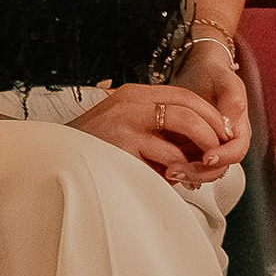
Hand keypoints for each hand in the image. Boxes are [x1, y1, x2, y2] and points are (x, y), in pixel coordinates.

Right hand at [71, 82, 233, 182]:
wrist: (52, 157)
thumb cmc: (95, 145)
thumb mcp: (125, 123)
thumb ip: (156, 125)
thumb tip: (202, 142)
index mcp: (135, 94)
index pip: (186, 97)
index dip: (211, 116)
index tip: (223, 135)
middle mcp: (131, 104)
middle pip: (190, 113)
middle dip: (212, 136)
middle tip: (217, 157)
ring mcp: (125, 126)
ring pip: (181, 137)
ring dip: (197, 158)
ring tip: (195, 174)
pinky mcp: (121, 151)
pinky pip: (163, 163)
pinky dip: (175, 174)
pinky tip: (171, 181)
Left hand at [174, 40, 250, 183]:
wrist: (199, 69)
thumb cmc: (214, 74)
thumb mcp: (226, 80)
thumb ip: (233, 99)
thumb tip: (229, 124)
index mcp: (238, 128)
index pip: (237, 151)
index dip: (224, 157)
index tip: (208, 157)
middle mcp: (225, 141)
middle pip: (219, 167)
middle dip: (200, 172)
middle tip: (178, 170)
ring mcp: (207, 145)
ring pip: (202, 170)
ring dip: (186, 173)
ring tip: (167, 170)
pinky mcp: (191, 146)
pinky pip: (186, 162)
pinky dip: (175, 166)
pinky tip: (161, 165)